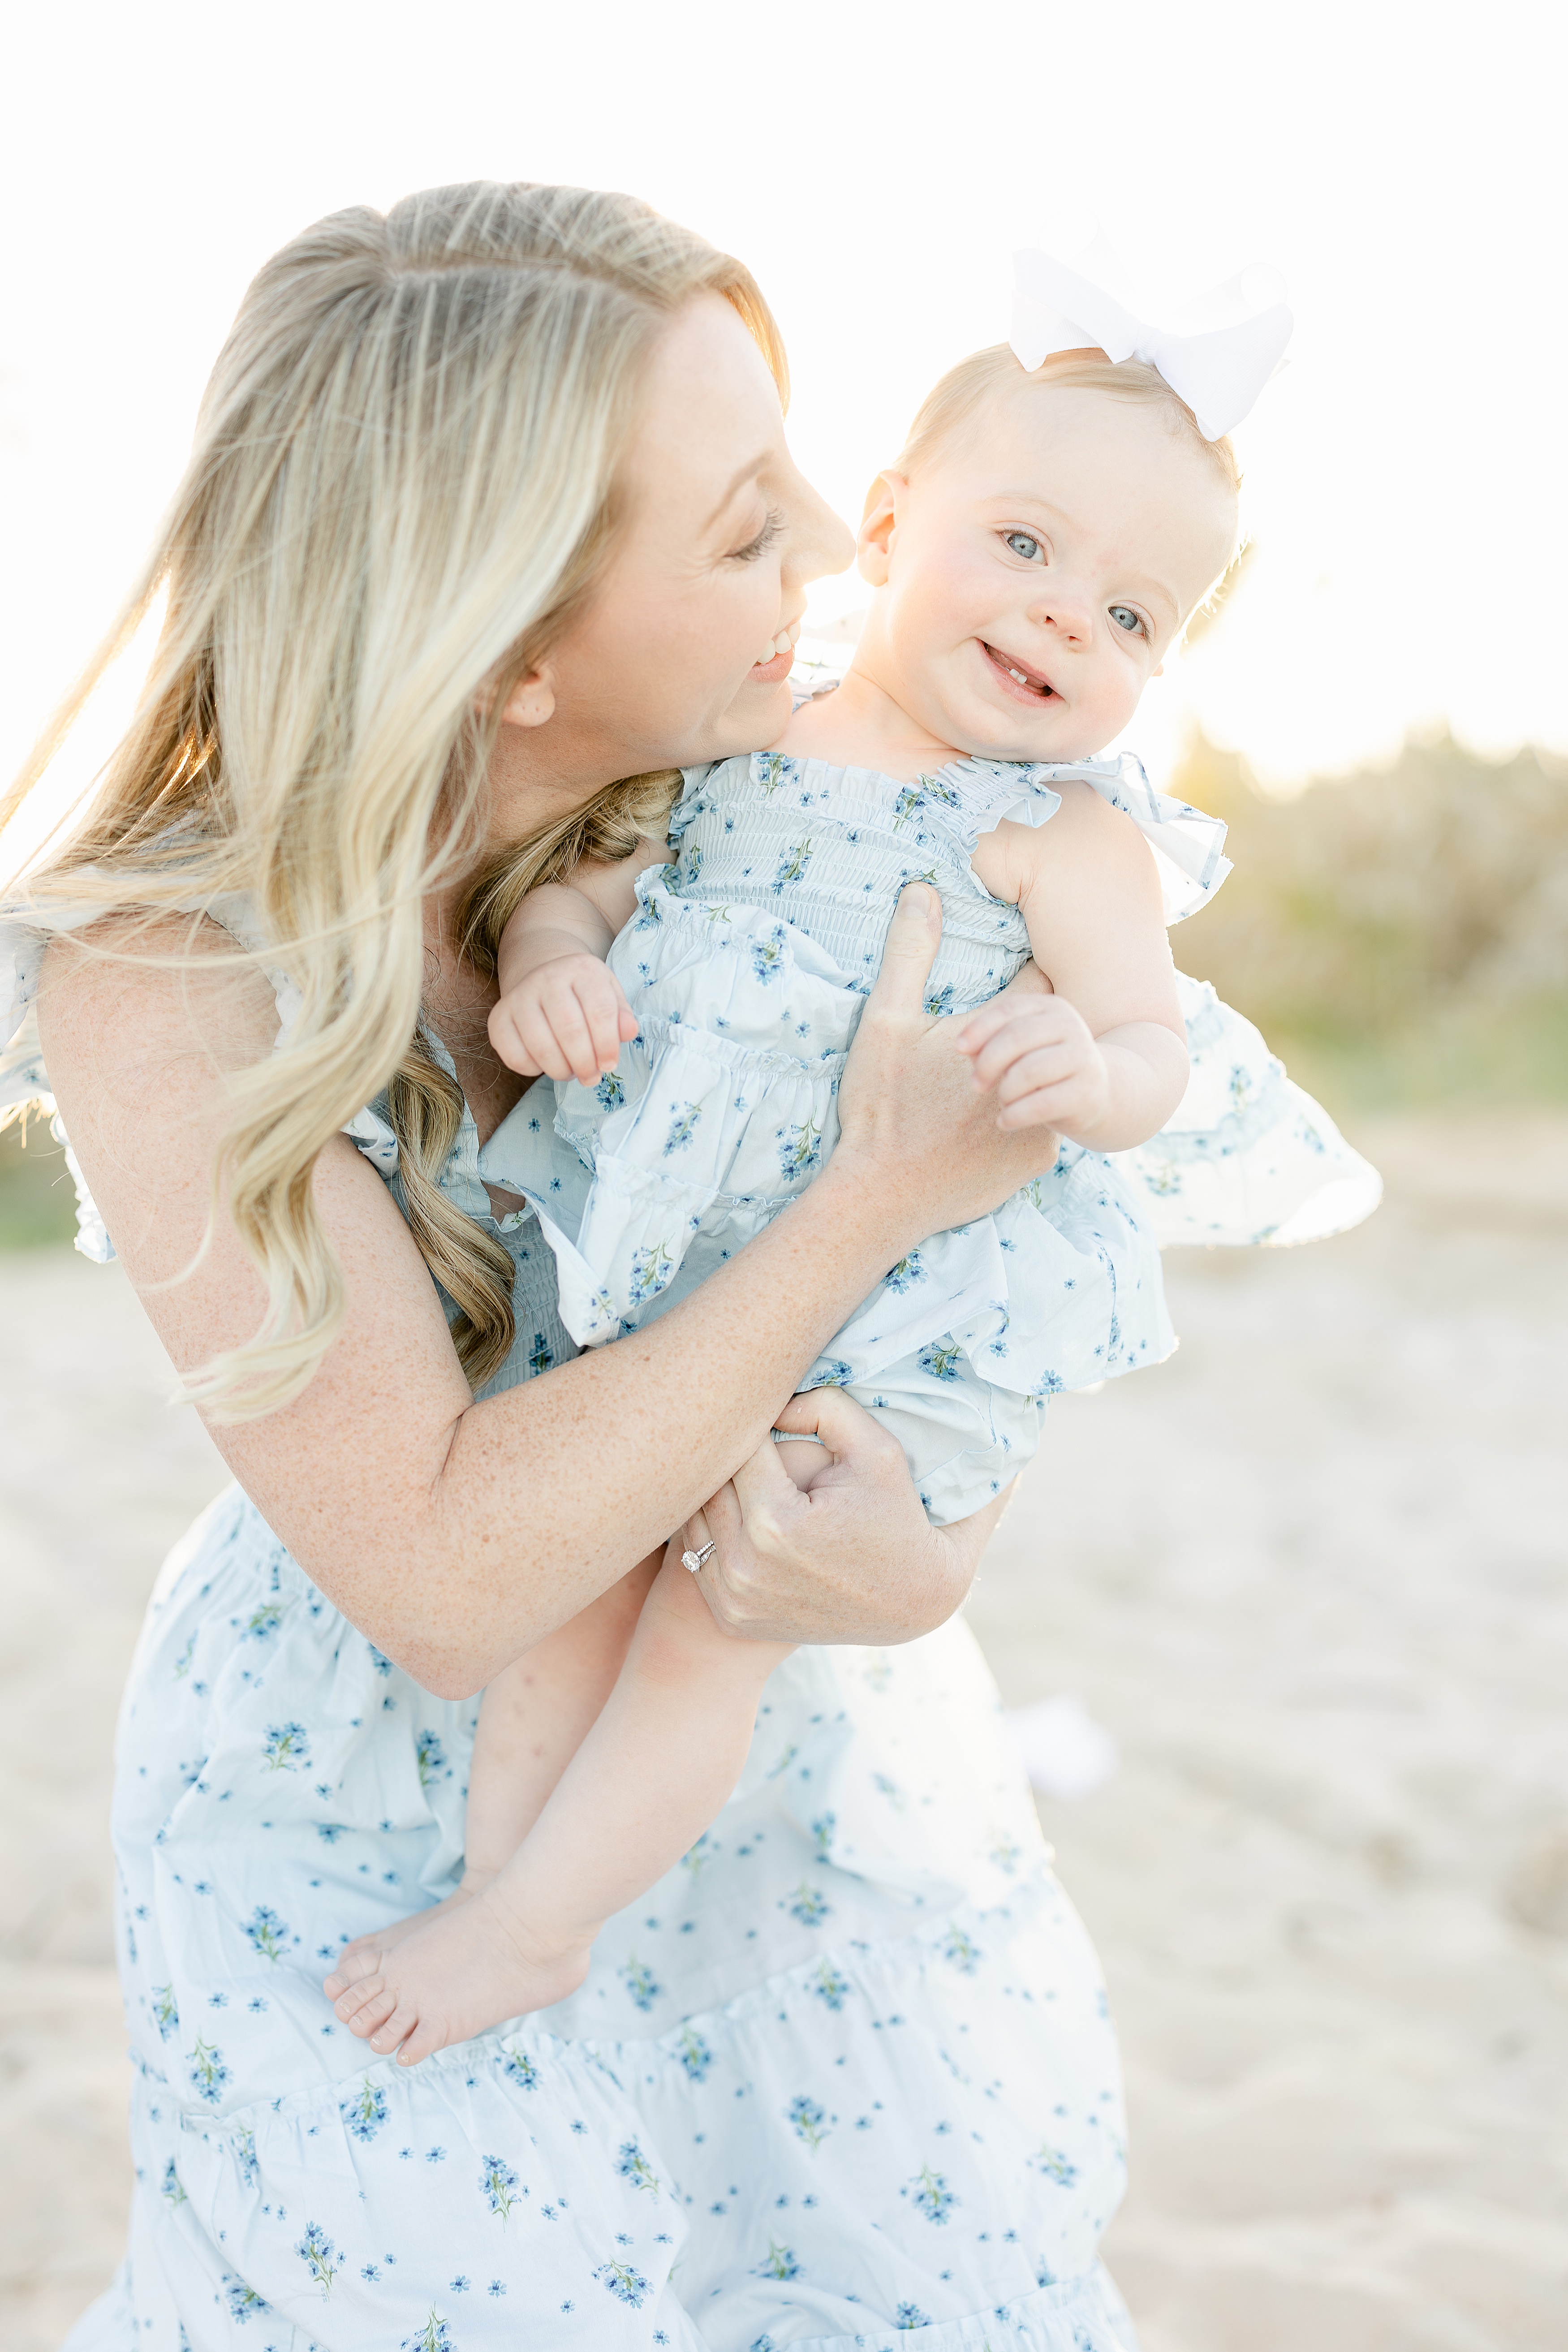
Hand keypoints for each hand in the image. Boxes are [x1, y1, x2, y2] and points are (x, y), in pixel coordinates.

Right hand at [487, 954, 639, 1083]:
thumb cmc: (583, 992)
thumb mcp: (609, 993)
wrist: (543, 973)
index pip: (600, 1011)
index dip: (607, 1046)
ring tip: (572, 1072)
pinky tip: (545, 1064)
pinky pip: (515, 1056)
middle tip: (591, 1077)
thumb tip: (629, 1031)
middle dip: (585, 1064)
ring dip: (561, 1071)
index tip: (610, 1065)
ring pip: (542, 1047)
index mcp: (581, 969)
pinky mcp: (498, 1017)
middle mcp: (547, 977)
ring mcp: (519, 996)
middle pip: (570, 1031)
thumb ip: (621, 1014)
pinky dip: (534, 1070)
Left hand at [676, 1387, 978, 1646]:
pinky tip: (744, 1520)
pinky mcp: (731, 1619)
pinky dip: (715, 1536)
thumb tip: (768, 1402)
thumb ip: (822, 1406)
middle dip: (731, 1463)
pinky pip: (697, 1560)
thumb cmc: (895, 1514)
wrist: (910, 1597)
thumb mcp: (876, 1447)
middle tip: (758, 1449)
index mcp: (776, 1522)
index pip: (736, 1451)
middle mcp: (746, 1567)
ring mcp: (735, 1599)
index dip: (755, 1431)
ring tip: (751, 1482)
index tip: (775, 1427)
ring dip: (716, 1497)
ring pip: (694, 1521)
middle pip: (707, 1487)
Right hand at [830, 886, 1060, 1235]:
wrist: (881, 1195)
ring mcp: (1041, 1120)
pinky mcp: (1038, 1160)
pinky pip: (1042, 1128)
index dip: (1020, 984)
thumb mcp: (885, 1022)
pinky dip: (1020, 1123)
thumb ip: (908, 953)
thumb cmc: (881, 1107)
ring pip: (1048, 1083)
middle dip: (1025, 1036)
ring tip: (981, 1091)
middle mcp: (1033, 1075)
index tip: (1006, 986)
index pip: (1037, 987)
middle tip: (990, 1048)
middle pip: (1049, 1037)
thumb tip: (922, 890)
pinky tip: (982, 1130)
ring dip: (1027, 1079)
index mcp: (1001, 1035)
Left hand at [956, 994, 1109, 1135]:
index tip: (958, 1048)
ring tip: (1003, 1101)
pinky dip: (1015, 1115)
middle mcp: (1071, 1026)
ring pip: (1028, 1071)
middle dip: (987, 1063)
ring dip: (1004, 1091)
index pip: (1009, 1010)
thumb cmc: (1046, 1069)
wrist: (1097, 1095)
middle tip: (975, 1085)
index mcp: (1051, 1007)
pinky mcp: (1087, 1092)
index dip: (979, 1028)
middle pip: (1016, 1037)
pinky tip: (1005, 1121)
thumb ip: (993, 1043)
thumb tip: (965, 1047)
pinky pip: (1041, 1104)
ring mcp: (1083, 1058)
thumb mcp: (1021, 1049)